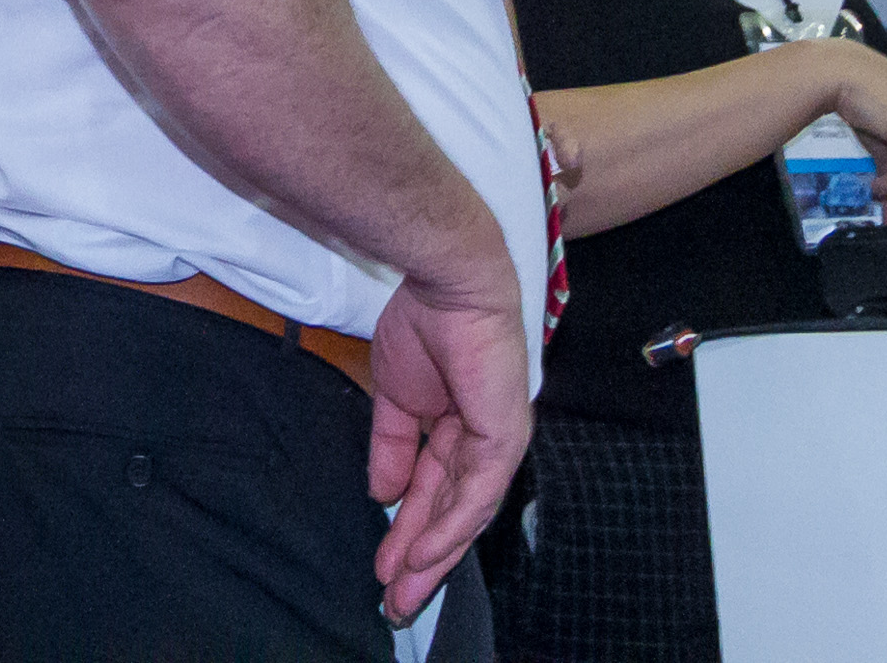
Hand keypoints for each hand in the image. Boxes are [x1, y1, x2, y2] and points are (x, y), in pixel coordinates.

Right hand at [363, 247, 531, 623]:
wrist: (446, 285)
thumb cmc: (424, 326)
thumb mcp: (395, 398)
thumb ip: (392, 447)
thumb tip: (383, 493)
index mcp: (462, 429)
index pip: (437, 492)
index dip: (409, 529)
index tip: (384, 567)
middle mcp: (485, 443)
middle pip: (451, 513)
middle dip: (421, 558)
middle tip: (395, 601)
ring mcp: (499, 443)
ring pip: (465, 514)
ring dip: (433, 555)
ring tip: (403, 591)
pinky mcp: (503, 439)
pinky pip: (475, 495)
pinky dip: (449, 527)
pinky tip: (423, 553)